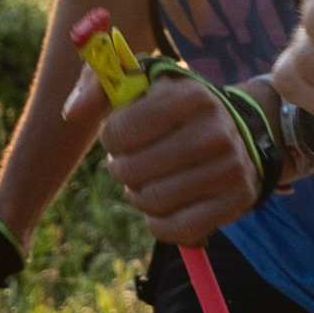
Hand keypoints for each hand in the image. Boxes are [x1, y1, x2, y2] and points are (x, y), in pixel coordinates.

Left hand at [61, 67, 260, 243]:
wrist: (241, 132)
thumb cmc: (176, 109)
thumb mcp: (142, 84)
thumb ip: (98, 87)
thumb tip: (71, 113)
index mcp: (190, 96)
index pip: (121, 130)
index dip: (111, 137)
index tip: (122, 134)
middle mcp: (215, 130)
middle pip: (133, 171)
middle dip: (122, 169)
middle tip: (133, 162)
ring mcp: (230, 167)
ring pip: (152, 201)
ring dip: (139, 196)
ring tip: (149, 182)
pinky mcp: (236, 200)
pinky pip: (177, 228)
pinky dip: (159, 224)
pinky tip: (162, 209)